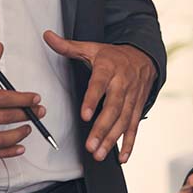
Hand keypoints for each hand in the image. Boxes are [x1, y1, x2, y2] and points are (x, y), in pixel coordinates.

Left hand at [44, 31, 155, 162]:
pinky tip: (121, 156)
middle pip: (113, 108)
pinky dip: (129, 142)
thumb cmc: (114, 56)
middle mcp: (123, 84)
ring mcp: (132, 97)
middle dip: (102, 128)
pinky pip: (134, 126)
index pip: (99, 85)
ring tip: (99, 153)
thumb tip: (47, 36)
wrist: (145, 56)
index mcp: (109, 68)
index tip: (85, 115)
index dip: (93, 100)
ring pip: (123, 120)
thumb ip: (68, 46)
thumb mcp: (92, 48)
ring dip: (112, 138)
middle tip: (90, 145)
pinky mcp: (138, 107)